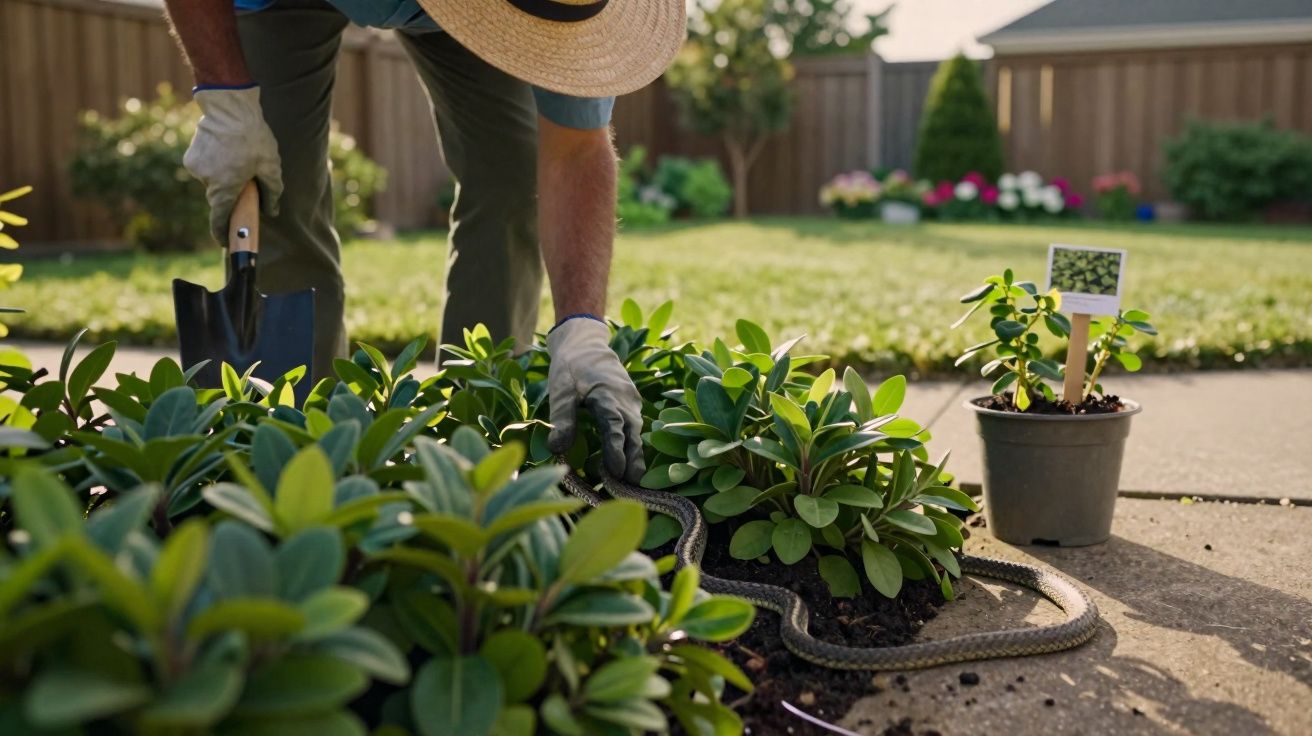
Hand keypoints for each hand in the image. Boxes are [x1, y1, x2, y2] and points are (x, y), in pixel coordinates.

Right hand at [183, 85, 282, 242]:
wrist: (229, 106)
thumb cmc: (253, 137)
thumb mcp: (271, 167)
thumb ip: (272, 193)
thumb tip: (271, 211)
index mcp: (225, 188)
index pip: (220, 219)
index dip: (222, 233)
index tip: (226, 241)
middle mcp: (206, 181)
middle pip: (220, 198)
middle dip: (233, 193)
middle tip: (248, 177)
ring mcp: (196, 168)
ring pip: (213, 181)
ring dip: (225, 175)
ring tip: (239, 156)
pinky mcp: (190, 156)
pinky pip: (206, 168)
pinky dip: (216, 164)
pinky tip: (227, 149)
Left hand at [547, 317, 645, 483]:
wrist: (586, 343)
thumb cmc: (570, 367)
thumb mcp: (560, 389)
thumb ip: (562, 418)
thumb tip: (556, 449)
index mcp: (606, 394)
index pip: (614, 426)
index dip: (616, 450)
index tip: (616, 472)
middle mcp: (624, 399)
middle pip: (632, 433)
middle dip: (633, 460)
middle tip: (633, 486)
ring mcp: (631, 401)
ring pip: (636, 431)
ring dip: (636, 454)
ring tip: (634, 481)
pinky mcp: (631, 403)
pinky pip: (635, 426)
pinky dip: (633, 443)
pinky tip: (631, 461)